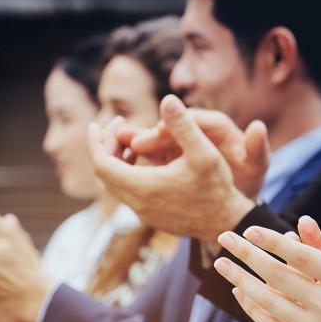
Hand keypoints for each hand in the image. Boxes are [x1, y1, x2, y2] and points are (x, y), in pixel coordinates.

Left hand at [88, 95, 259, 243]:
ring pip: (114, 185)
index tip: (98, 123)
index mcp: (143, 186)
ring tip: (129, 142)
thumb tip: (167, 99)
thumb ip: (183, 125)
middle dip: (105, 147)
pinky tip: (142, 161)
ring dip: (115, 161)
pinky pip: (126, 193)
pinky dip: (125, 174)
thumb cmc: (216, 187)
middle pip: (104, 173)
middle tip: (117, 126)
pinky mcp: (150, 217)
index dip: (96, 142)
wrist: (225, 222)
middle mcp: (137, 203)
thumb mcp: (204, 152)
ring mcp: (142, 213)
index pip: (101, 163)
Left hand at [214, 206, 320, 321]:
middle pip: (277, 275)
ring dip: (240, 280)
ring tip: (220, 264)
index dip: (274, 241)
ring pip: (268, 301)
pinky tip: (241, 293)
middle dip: (246, 254)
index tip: (252, 229)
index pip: (302, 257)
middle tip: (224, 237)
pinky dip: (254, 309)